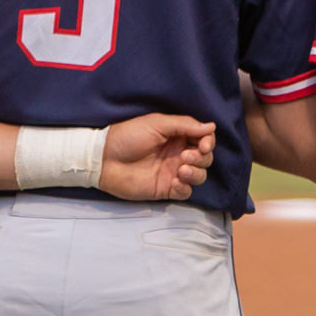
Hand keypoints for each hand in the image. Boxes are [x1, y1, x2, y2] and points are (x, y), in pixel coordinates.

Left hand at [99, 114, 216, 200]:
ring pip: (199, 175)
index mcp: (177, 136)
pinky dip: (185, 187)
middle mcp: (178, 154)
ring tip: (182, 170)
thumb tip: (211, 126)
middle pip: (205, 158)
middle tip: (185, 156)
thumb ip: (185, 125)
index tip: (203, 144)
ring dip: (196, 173)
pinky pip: (186, 192)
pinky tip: (175, 182)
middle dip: (202, 158)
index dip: (208, 142)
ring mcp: (172, 172)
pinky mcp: (165, 189)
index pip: (204, 139)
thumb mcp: (157, 123)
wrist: (104, 159)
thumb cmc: (128, 136)